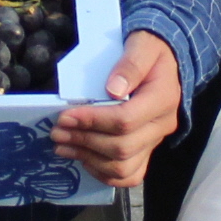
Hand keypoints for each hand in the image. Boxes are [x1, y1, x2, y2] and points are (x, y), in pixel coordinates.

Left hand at [49, 31, 178, 188]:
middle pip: (122, 147)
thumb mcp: (141, 45)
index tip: (65, 116)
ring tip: (63, 145)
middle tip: (57, 132)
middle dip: (84, 140)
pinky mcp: (146, 150)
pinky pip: (128, 175)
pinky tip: (82, 158)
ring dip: (88, 159)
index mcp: (163, 99)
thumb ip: (130, 64)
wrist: (163, 62)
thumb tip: (113, 89)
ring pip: (123, 167)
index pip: (125, 120)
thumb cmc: (148, 50)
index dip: (92, 121)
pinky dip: (103, 172)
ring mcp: (154, 141)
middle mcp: (162, 125)